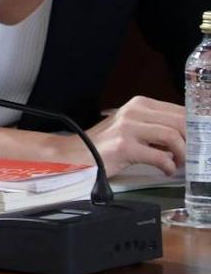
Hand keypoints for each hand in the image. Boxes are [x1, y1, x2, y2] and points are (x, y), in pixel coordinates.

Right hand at [51, 96, 185, 176]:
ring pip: (173, 136)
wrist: (76, 154)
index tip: (199, 141)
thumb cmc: (105, 144)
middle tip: (191, 155)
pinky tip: (165, 170)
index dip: (195, 127)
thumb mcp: (132, 128)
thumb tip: (187, 138)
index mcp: (139, 104)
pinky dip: (168, 166)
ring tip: (177, 163)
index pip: (180, 110)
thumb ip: (155, 128)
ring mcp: (128, 128)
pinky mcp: (125, 147)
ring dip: (182, 154)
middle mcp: (134, 111)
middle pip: (180, 121)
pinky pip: (160, 156)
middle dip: (192, 141)